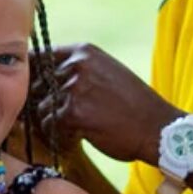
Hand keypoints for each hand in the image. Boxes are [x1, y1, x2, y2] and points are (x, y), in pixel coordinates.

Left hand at [42, 43, 178, 165]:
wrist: (158, 128)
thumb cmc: (133, 106)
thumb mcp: (106, 74)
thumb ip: (78, 71)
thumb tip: (45, 79)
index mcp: (84, 52)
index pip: (41, 57)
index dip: (34, 77)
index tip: (37, 93)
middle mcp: (77, 65)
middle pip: (36, 84)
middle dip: (40, 104)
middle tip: (53, 120)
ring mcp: (74, 88)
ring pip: (41, 108)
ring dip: (50, 124)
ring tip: (69, 133)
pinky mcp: (73, 113)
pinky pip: (49, 126)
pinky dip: (59, 137)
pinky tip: (74, 141)